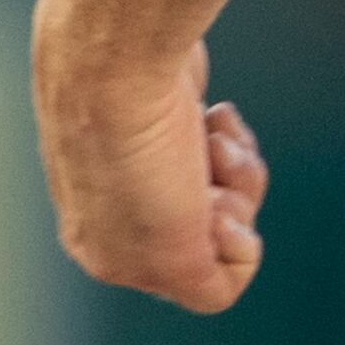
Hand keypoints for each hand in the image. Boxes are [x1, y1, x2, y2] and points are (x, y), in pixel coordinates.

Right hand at [31, 28, 268, 311]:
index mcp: (109, 252)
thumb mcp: (173, 258)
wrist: (115, 58)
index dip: (224, 251)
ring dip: (235, 165)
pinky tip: (215, 116)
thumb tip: (231, 257)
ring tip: (214, 136)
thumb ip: (203, 287)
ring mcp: (147, 158)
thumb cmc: (136, 159)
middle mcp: (124, 207)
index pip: (201, 282)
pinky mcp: (168, 117)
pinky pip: (223, 145)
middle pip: (219, 231)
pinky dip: (229, 135)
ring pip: (228, 186)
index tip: (214, 216)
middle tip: (214, 176)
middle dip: (234, 204)